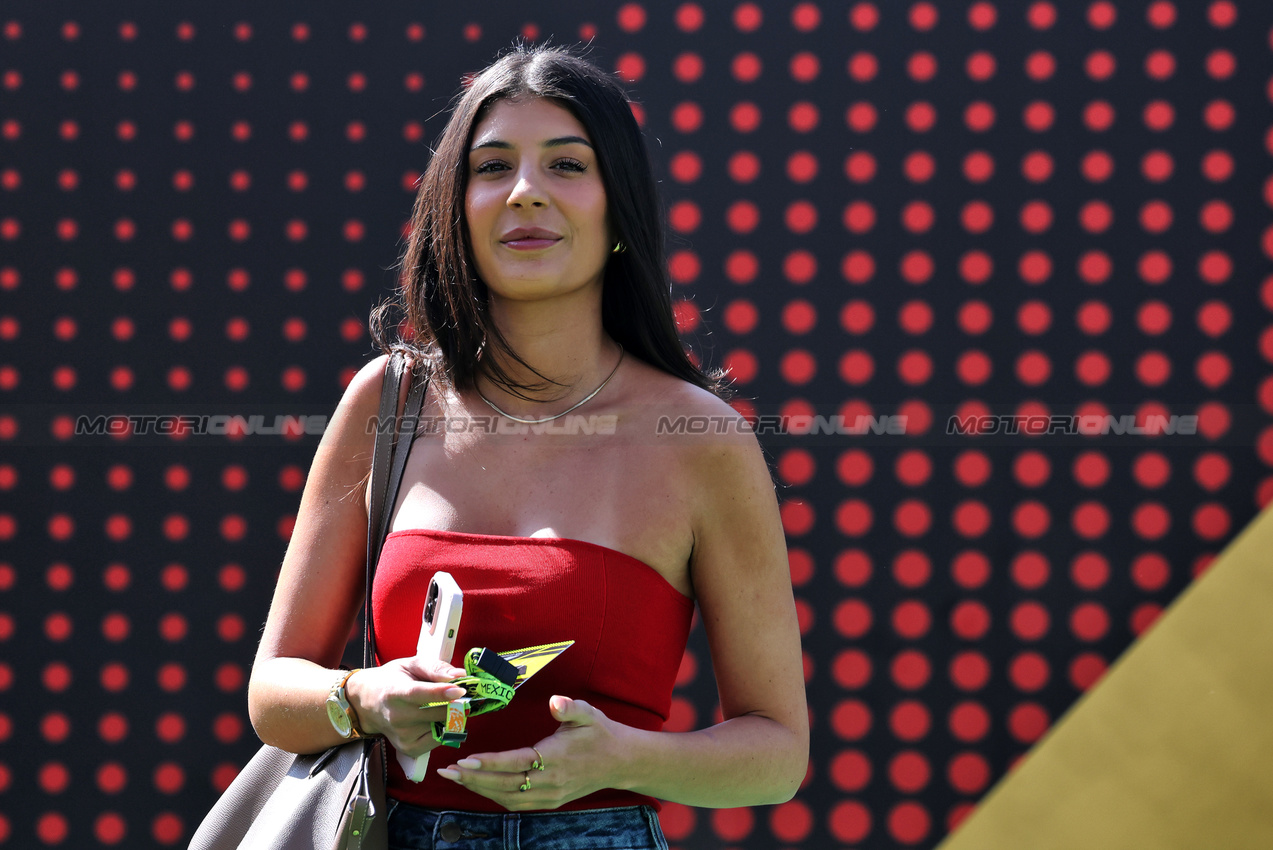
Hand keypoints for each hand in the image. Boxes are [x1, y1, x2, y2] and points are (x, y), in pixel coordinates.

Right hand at [345, 657, 467, 756]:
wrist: (367, 703)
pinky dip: (442, 729)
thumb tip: (459, 676)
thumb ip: (434, 668)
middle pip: (435, 713)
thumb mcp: (410, 664)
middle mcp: (396, 717)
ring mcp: (402, 735)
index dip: (440, 692)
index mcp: (395, 692)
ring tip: (440, 705)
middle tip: (462, 696)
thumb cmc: (392, 679)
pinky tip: (434, 719)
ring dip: (448, 716)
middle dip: (455, 705)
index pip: (418, 694)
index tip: (460, 690)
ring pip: (440, 726)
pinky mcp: (408, 748)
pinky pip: (437, 739)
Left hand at [437, 696, 629, 810]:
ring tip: (457, 778)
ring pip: (508, 797)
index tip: (466, 759)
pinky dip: (496, 797)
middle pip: (505, 784)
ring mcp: (550, 794)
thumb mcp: (588, 714)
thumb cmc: (600, 732)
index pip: (516, 762)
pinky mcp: (551, 801)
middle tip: (447, 772)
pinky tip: (481, 787)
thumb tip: (556, 702)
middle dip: (473, 778)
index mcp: (555, 757)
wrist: (620, 761)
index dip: (490, 763)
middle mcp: (550, 780)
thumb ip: (570, 708)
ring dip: (480, 789)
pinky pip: (518, 804)